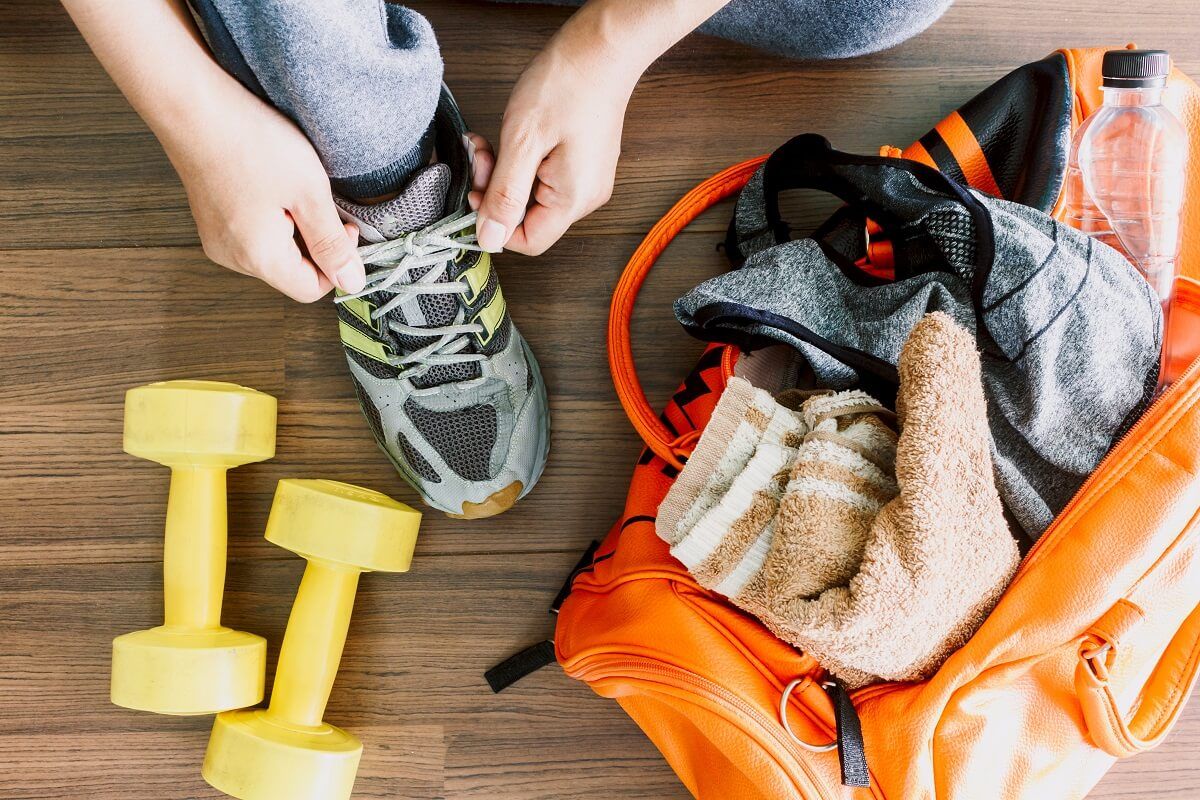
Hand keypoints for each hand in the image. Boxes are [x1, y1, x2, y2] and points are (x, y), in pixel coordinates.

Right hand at [164, 83, 364, 301]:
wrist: (192, 104)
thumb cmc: (251, 142)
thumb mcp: (309, 193)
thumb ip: (332, 244)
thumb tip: (353, 283)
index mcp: (258, 258)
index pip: (311, 289)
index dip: (336, 262)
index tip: (342, 224)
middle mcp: (232, 257)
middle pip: (291, 272)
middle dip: (314, 242)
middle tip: (319, 200)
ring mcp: (216, 238)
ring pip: (273, 252)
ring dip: (294, 228)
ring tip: (292, 188)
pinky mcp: (210, 219)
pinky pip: (253, 233)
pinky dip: (272, 217)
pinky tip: (271, 183)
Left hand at [471, 41, 634, 255]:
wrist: (602, 49)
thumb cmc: (567, 85)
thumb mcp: (523, 141)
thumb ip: (504, 195)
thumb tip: (489, 238)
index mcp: (573, 198)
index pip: (529, 242)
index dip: (495, 225)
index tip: (474, 192)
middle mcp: (585, 196)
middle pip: (529, 219)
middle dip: (496, 192)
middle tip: (480, 156)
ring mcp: (587, 180)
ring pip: (533, 198)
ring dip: (504, 174)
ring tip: (491, 143)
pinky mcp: (582, 164)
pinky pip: (544, 179)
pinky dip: (521, 164)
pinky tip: (512, 139)